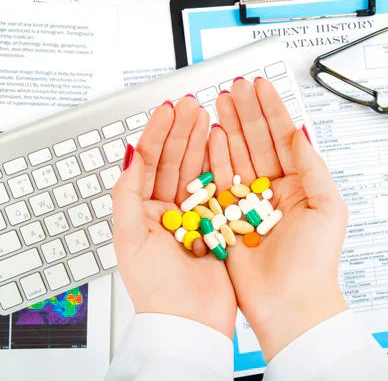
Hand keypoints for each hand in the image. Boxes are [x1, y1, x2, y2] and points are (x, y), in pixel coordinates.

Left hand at [112, 97, 235, 337]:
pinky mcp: (216, 222)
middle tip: (191, 106)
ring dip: (199, 143)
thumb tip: (128, 155)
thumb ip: (126, 195)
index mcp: (143, 211)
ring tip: (206, 118)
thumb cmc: (158, 288)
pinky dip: (218, 166)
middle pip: (172, 161)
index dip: (157, 134)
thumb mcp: (129, 239)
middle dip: (180, 132)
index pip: (148, 163)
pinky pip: (216, 188)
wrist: (192, 321)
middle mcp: (167, 209)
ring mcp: (193, 214)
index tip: (167, 111)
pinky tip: (221, 147)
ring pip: (194, 170)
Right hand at [209, 78, 348, 359]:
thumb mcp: (328, 207)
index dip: (272, 110)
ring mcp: (249, 200)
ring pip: (237, 155)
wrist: (289, 302)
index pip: (283, 138)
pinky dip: (216, 156)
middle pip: (258, 141)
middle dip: (247, 112)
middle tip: (236, 86)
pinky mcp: (228, 215)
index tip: (262, 86)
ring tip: (221, 102)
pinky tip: (213, 135)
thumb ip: (313, 166)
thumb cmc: (314, 261)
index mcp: (300, 185)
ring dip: (230, 127)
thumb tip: (300, 133)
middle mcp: (273, 189)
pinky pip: (220, 180)